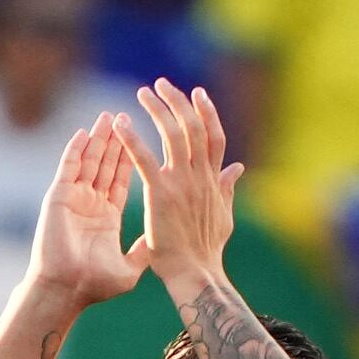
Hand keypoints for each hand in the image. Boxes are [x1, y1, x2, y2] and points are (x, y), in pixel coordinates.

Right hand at [27, 114, 147, 306]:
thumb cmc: (95, 285)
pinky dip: (76, 149)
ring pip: (88, 161)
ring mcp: (73, 199)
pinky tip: (85, 132)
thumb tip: (162, 240)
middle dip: (116, 141)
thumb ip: (144, 251)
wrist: (66, 290)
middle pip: (105, 165)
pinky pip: (68, 168)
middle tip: (126, 115)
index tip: (141, 139)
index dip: (130, 160)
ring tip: (108, 117)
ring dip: (99, 139)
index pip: (120, 181)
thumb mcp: (129, 268)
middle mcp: (89, 204)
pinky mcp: (59, 197)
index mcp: (106, 218)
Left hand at [127, 83, 243, 294]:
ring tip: (143, 93)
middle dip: (178, 101)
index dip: (207, 111)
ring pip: (172, 134)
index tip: (197, 93)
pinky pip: (144, 158)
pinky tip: (120, 123)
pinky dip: (132, 138)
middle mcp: (200, 176)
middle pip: (193, 126)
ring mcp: (181, 183)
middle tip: (162, 84)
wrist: (195, 274)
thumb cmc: (206, 251)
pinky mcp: (160, 193)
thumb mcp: (224, 215)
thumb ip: (227, 188)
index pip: (214, 136)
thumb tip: (238, 167)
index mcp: (213, 180)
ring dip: (157, 109)